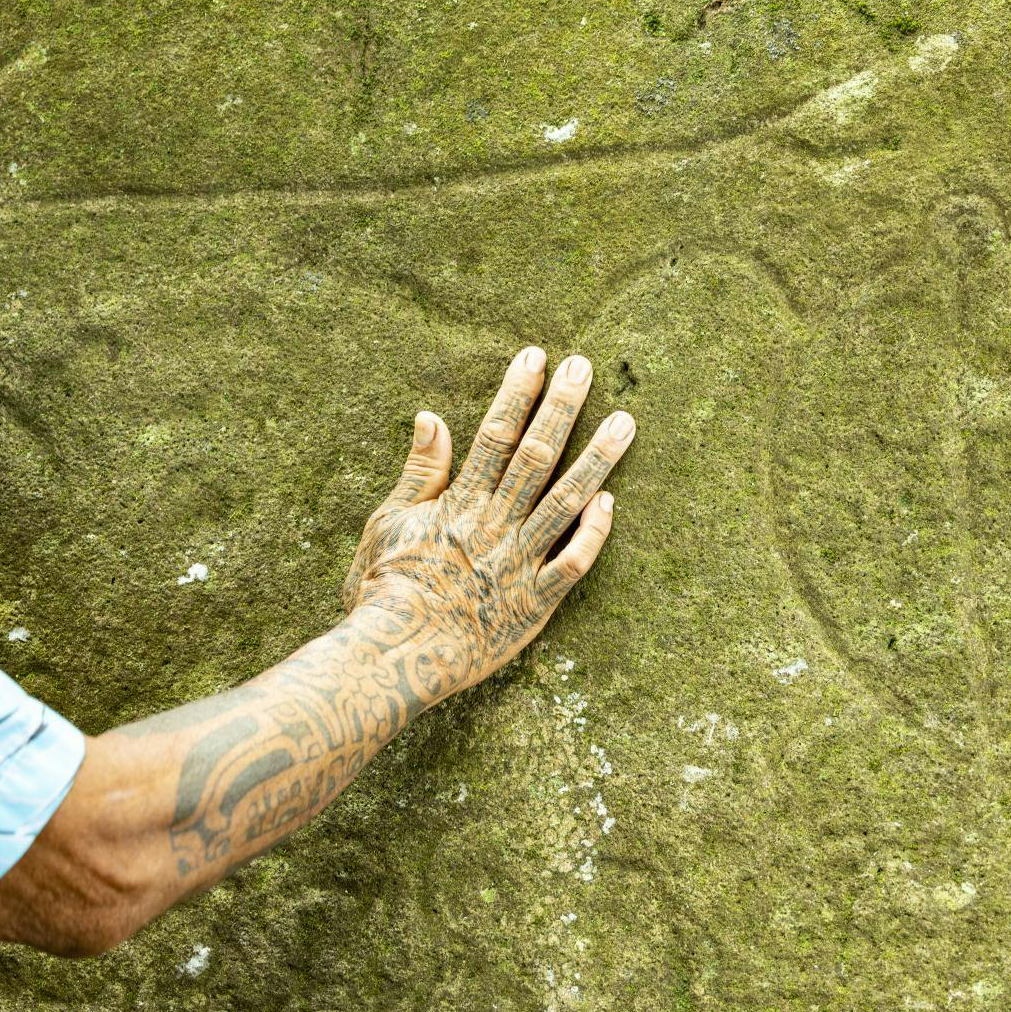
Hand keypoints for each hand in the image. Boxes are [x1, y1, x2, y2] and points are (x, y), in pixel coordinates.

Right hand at [342, 347, 635, 718]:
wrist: (397, 655)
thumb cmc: (384, 589)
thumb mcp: (387, 523)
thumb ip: (419, 473)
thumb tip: (431, 417)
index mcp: (460, 502)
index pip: (495, 435)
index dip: (517, 393)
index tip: (536, 356)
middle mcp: (496, 524)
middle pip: (535, 455)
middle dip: (562, 408)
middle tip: (585, 366)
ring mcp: (520, 562)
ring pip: (566, 501)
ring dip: (597, 459)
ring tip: (625, 422)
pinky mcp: (536, 603)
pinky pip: (573, 565)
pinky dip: (593, 533)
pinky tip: (612, 501)